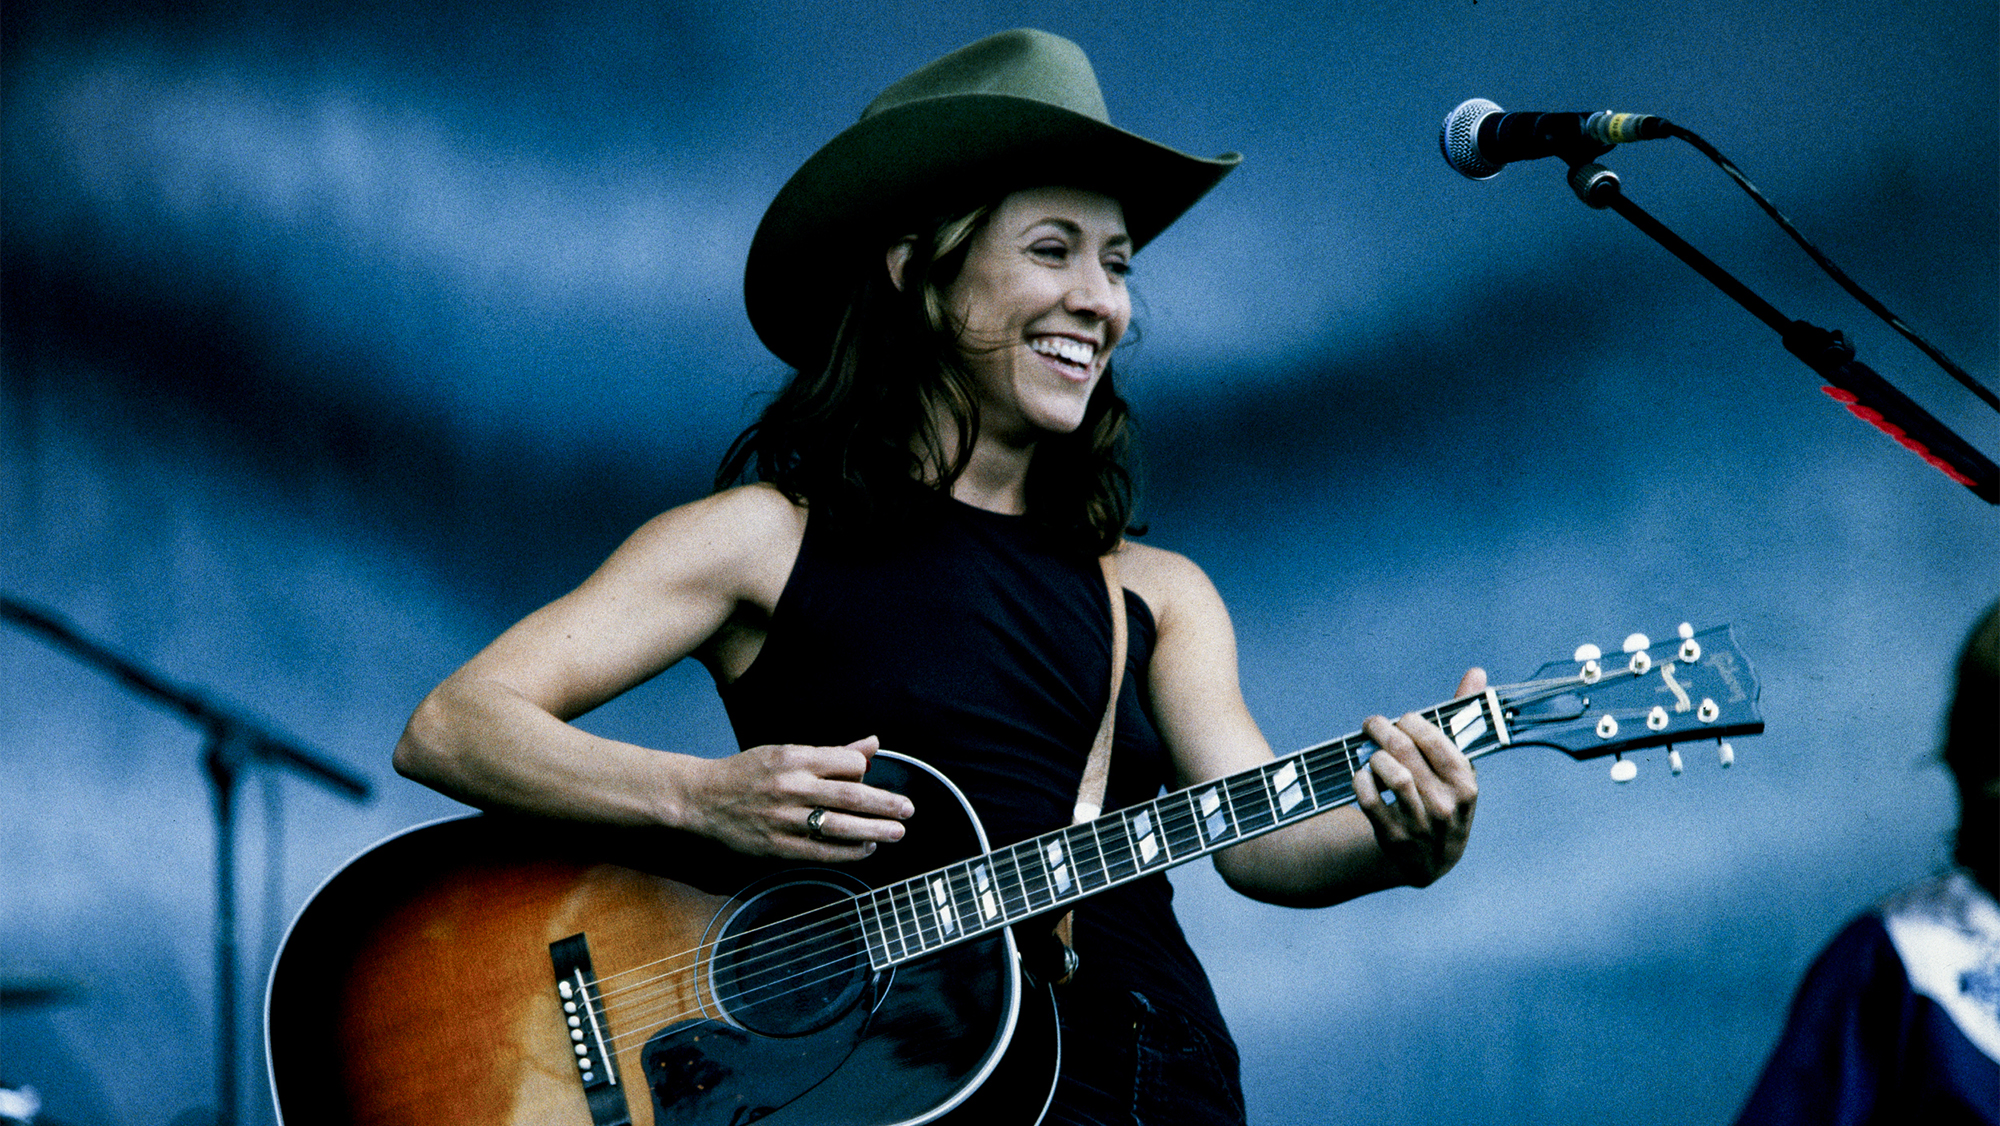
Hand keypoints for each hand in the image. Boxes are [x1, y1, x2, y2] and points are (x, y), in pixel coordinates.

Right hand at [681, 735, 913, 860]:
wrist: (701, 799)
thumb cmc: (748, 772)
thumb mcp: (787, 751)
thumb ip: (833, 752)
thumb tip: (872, 744)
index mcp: (794, 758)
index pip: (846, 763)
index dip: (863, 771)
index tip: (868, 778)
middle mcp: (791, 787)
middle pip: (849, 796)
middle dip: (884, 804)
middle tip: (908, 810)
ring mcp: (784, 820)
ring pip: (839, 827)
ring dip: (873, 831)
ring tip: (897, 832)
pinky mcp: (777, 847)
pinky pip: (821, 852)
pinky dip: (847, 852)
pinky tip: (866, 849)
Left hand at [1351, 668, 1483, 886]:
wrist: (1432, 861)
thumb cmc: (1445, 798)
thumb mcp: (1459, 767)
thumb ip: (1463, 720)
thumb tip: (1476, 673)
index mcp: (1466, 785)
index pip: (1436, 740)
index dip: (1412, 722)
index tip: (1402, 719)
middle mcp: (1447, 806)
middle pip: (1406, 752)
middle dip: (1383, 730)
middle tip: (1372, 724)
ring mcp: (1421, 825)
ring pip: (1390, 776)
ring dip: (1374, 757)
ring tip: (1371, 753)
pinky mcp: (1394, 839)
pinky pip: (1370, 801)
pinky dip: (1360, 782)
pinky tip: (1362, 775)